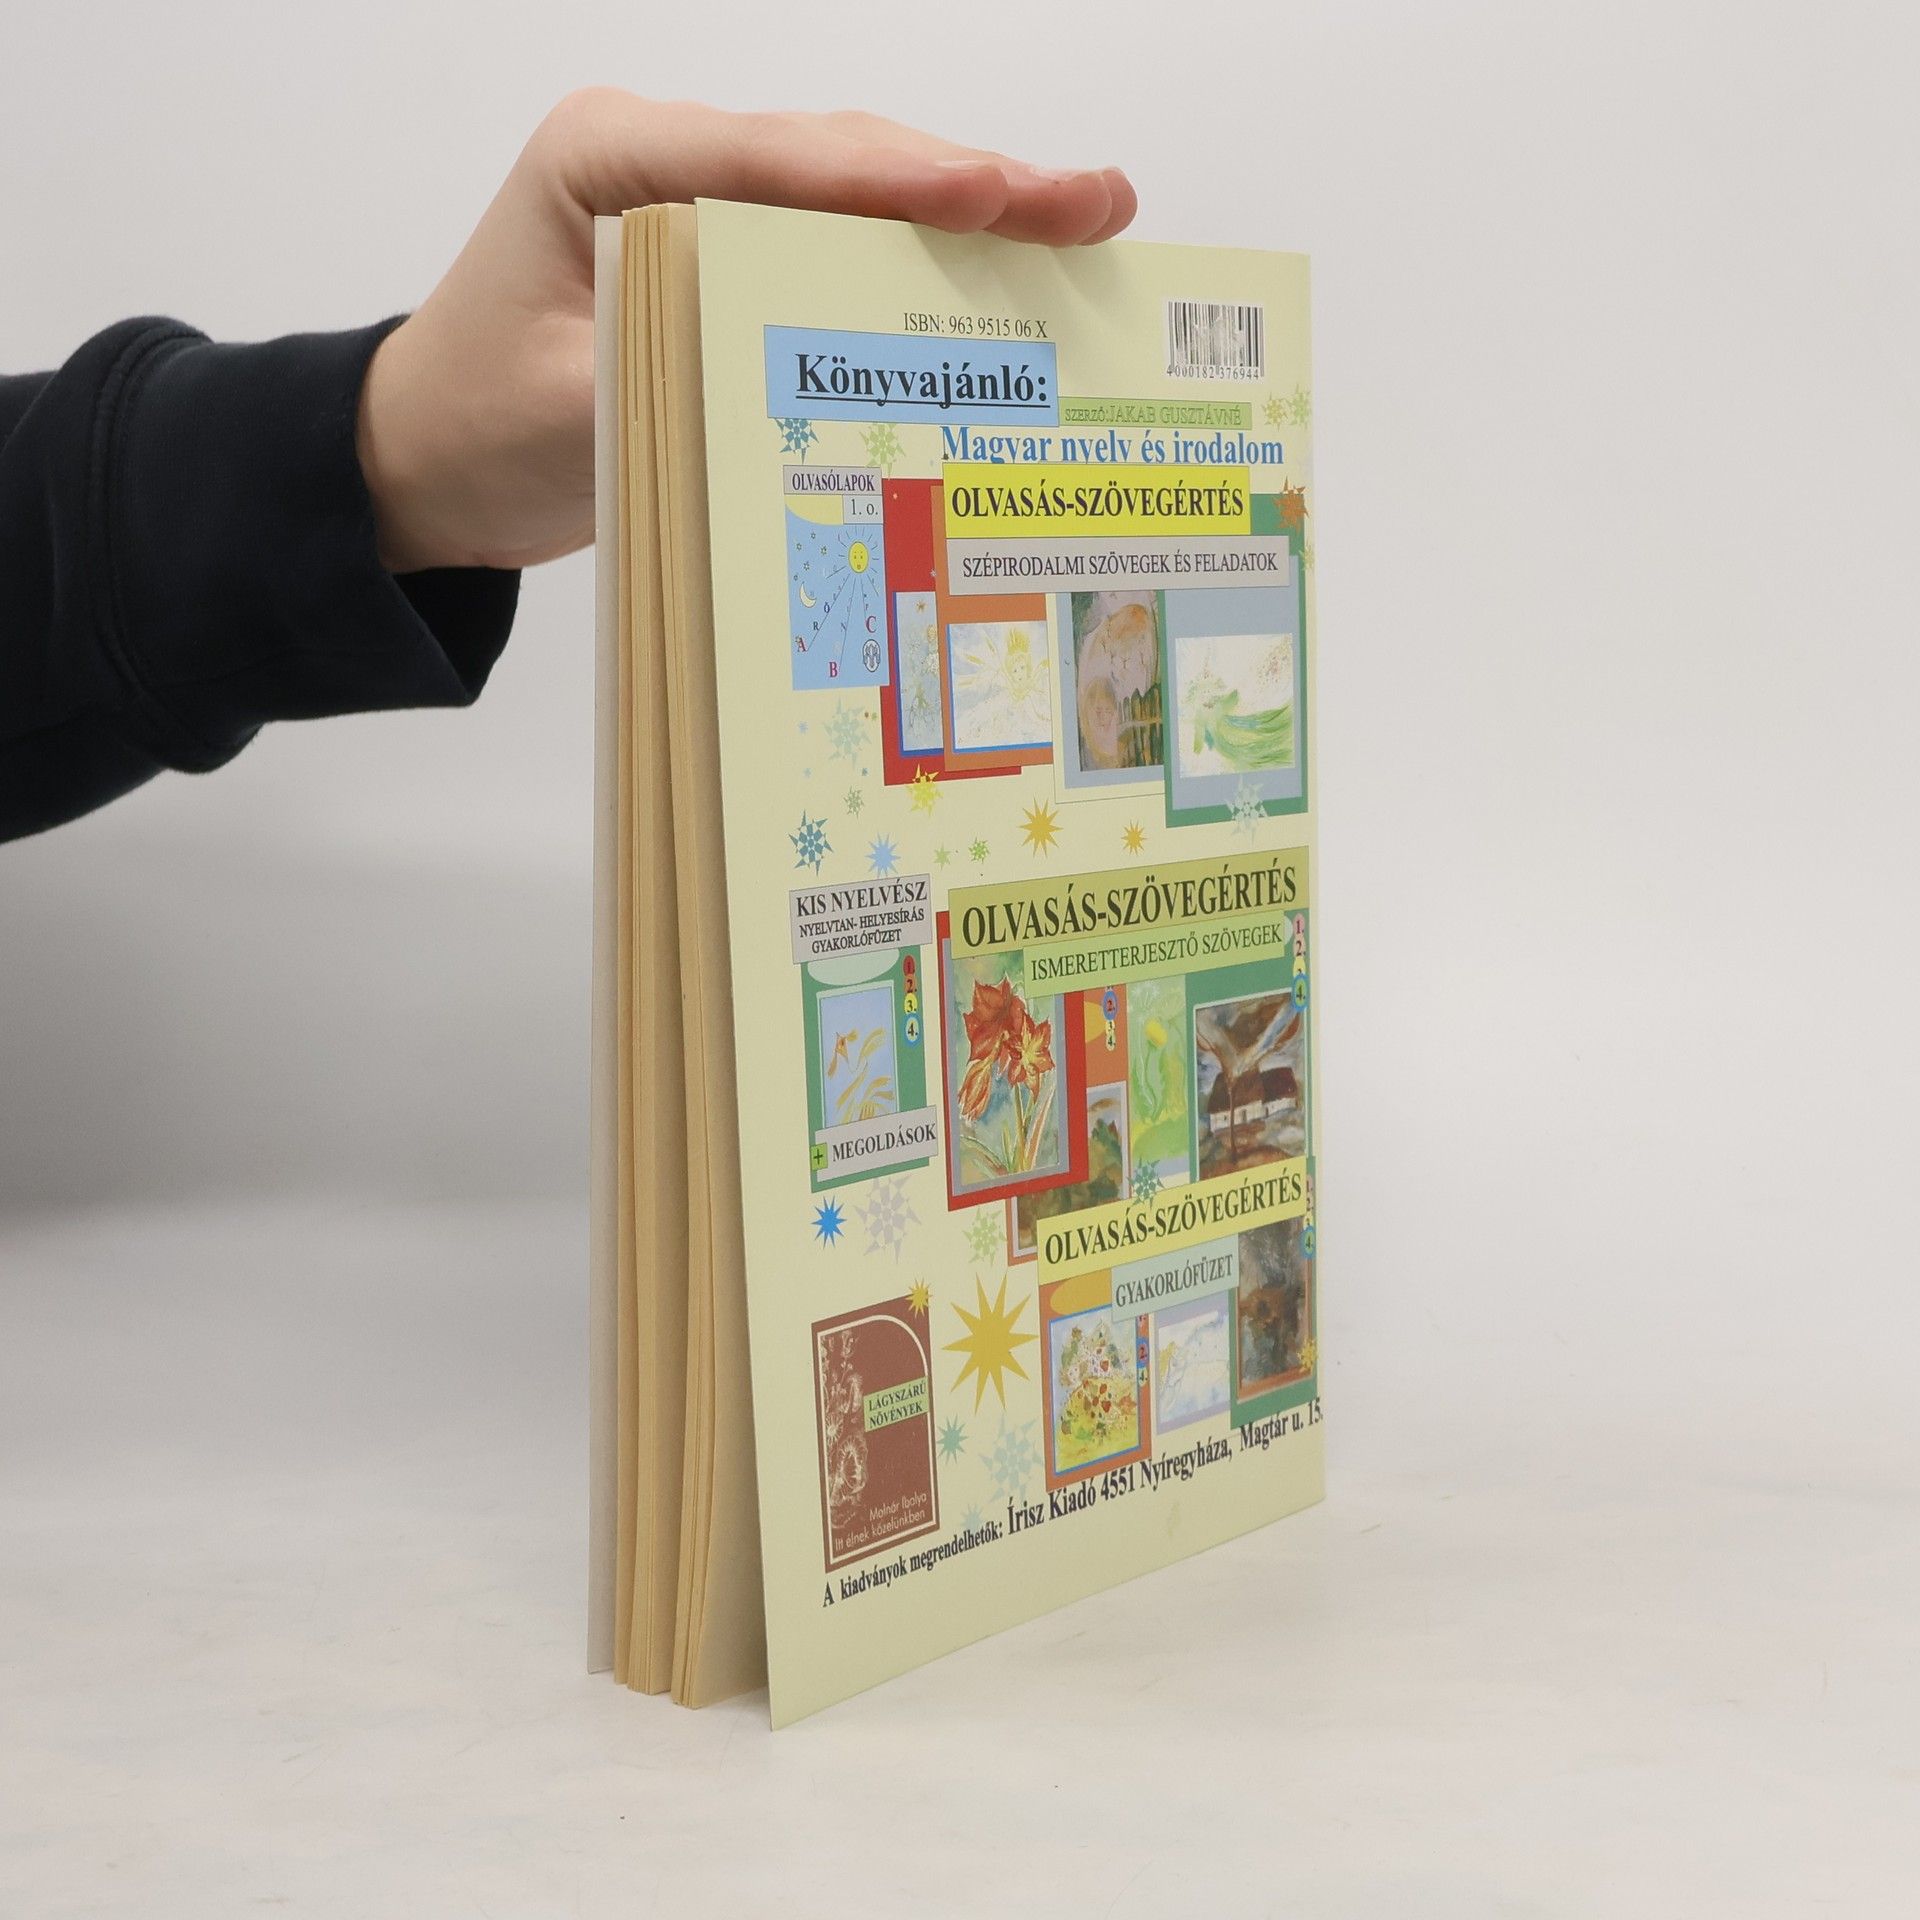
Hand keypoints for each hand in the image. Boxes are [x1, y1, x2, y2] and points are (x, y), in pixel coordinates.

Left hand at [356, 92, 1136, 573]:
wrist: (425, 460)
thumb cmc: (473, 424)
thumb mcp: (570, 406)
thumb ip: (685, 373)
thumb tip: (826, 382)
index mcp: (609, 159)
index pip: (775, 158)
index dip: (895, 180)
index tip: (999, 196)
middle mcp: (665, 163)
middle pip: (839, 161)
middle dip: (971, 185)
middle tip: (1095, 201)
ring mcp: (702, 210)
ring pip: (855, 199)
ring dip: (969, 218)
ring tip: (1084, 222)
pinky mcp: (727, 265)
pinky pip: (836, 256)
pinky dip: (921, 271)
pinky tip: (1006, 280)